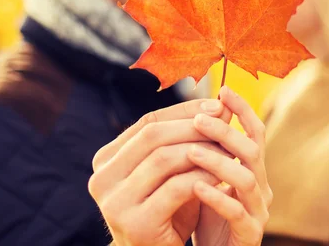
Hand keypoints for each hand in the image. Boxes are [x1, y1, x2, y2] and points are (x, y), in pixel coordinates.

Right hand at [88, 98, 232, 245]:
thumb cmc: (169, 212)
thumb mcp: (174, 171)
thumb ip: (189, 138)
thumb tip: (222, 104)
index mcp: (106, 160)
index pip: (148, 122)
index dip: (184, 110)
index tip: (216, 105)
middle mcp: (101, 178)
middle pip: (153, 136)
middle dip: (193, 125)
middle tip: (224, 123)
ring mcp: (114, 202)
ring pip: (163, 158)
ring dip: (200, 150)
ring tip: (226, 148)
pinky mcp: (135, 223)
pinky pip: (175, 188)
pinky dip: (202, 177)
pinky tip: (221, 175)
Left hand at [191, 86, 272, 245]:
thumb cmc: (206, 216)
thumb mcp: (205, 177)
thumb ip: (204, 152)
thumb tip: (190, 112)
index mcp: (252, 170)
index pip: (254, 133)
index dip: (243, 110)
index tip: (223, 89)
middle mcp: (260, 187)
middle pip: (252, 150)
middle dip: (226, 131)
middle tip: (200, 119)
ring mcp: (257, 211)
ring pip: (246, 178)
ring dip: (218, 161)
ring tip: (190, 152)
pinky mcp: (249, 235)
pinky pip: (237, 213)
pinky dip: (217, 197)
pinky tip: (195, 187)